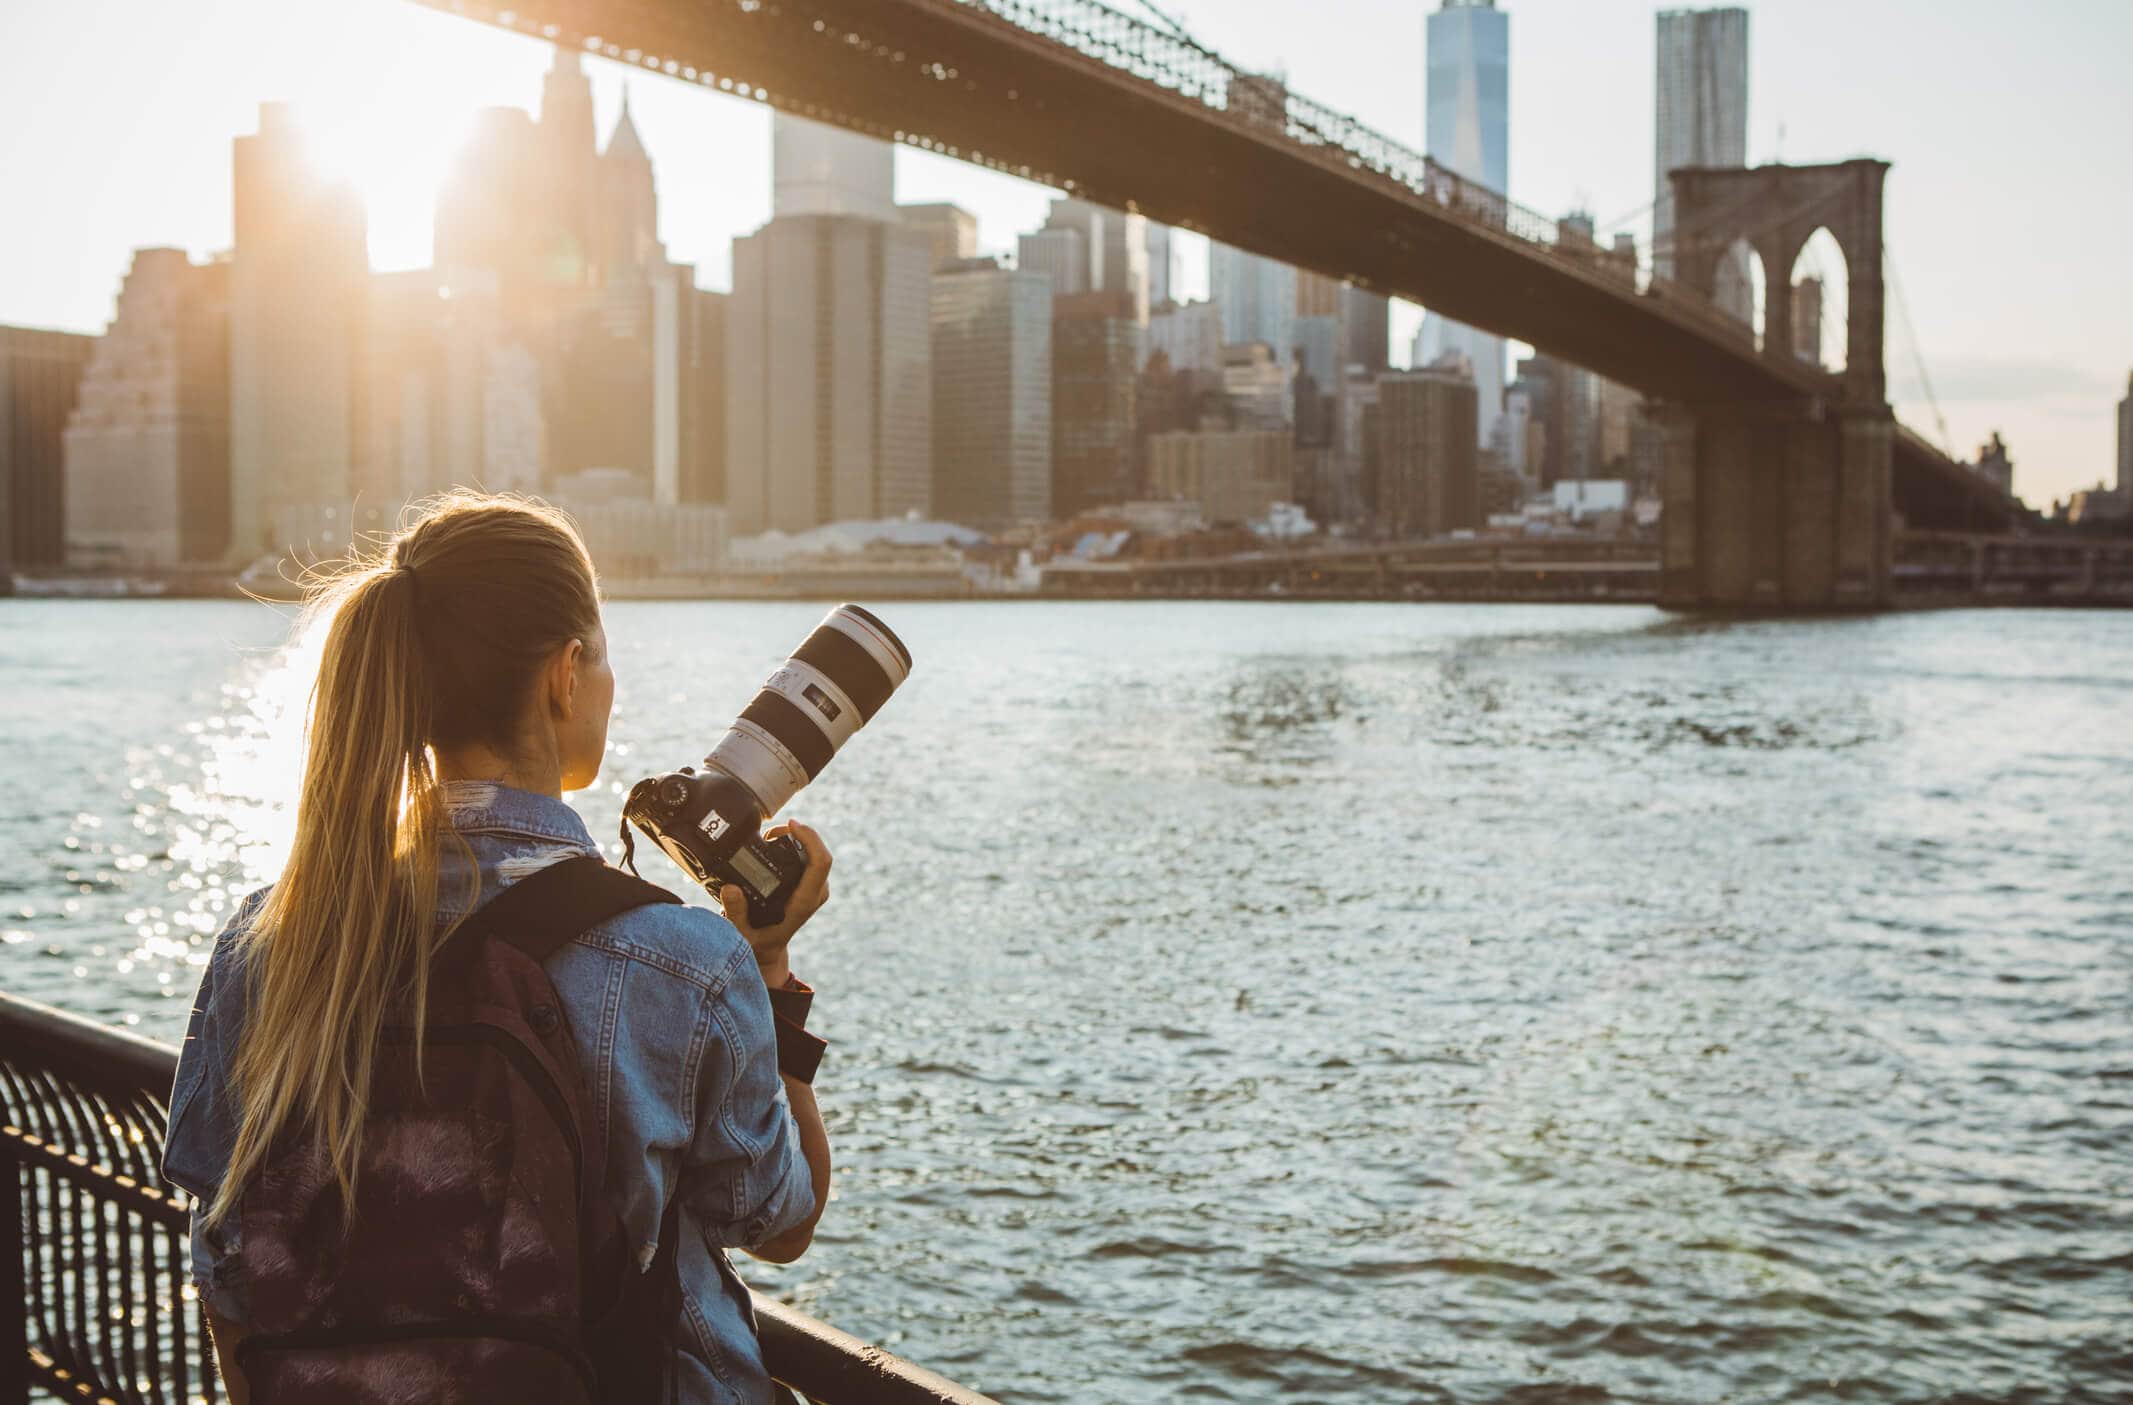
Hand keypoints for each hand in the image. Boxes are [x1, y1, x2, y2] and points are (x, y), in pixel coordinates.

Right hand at [718, 819, 829, 986]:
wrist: (769, 950)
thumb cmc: (757, 942)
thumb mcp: (742, 933)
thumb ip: (736, 913)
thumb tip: (731, 888)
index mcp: (803, 903)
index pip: (820, 863)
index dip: (810, 838)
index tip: (790, 825)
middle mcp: (815, 894)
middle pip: (820, 852)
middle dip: (799, 833)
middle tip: (770, 832)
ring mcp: (815, 889)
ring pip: (816, 852)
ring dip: (797, 838)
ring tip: (769, 836)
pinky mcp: (810, 884)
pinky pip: (811, 857)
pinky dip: (797, 844)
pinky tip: (778, 842)